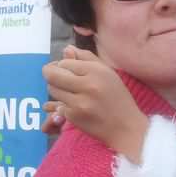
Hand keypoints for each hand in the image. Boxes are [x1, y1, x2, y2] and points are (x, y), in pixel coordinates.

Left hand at [44, 46, 149, 161]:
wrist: (125, 127)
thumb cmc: (118, 97)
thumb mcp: (108, 73)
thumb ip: (86, 58)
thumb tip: (66, 49)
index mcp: (97, 71)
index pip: (65, 63)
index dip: (62, 65)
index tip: (66, 69)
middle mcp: (87, 85)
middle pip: (52, 75)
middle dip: (50, 74)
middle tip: (55, 77)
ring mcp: (79, 102)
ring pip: (52, 90)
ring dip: (56, 89)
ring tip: (68, 91)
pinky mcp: (74, 117)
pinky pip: (58, 105)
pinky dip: (64, 105)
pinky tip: (76, 106)